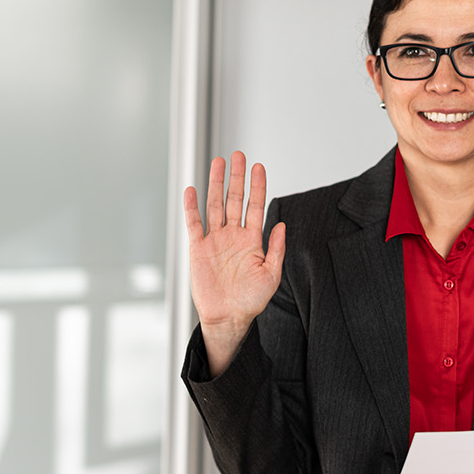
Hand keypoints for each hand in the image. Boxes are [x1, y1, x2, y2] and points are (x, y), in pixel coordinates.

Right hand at [184, 151, 285, 374]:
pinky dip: (192, 206)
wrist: (228, 318)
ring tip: (218, 163)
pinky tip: (192, 190)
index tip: (259, 167)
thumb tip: (281, 224)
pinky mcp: (198, 248)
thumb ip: (276, 249)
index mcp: (252, 240)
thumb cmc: (251, 300)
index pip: (255, 206)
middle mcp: (233, 236)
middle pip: (234, 199)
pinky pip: (194, 223)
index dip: (257, 186)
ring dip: (216, 184)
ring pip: (215, 205)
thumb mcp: (272, 275)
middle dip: (237, 177)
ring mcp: (215, 240)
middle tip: (238, 155)